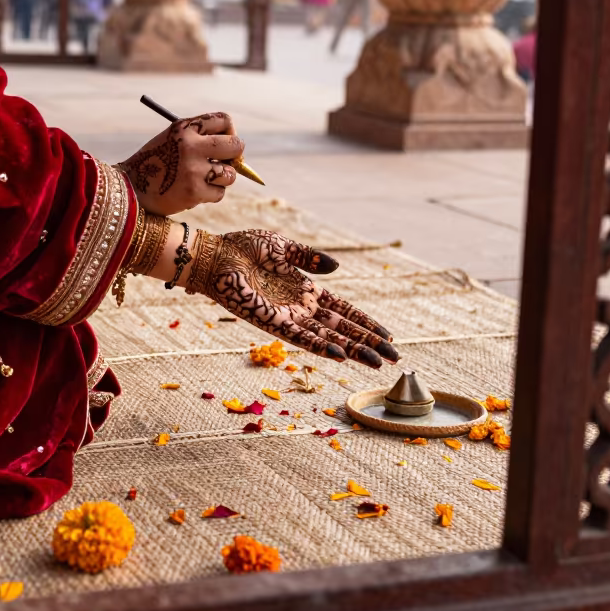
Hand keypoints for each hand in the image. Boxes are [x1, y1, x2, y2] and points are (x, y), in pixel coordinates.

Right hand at [119, 113, 244, 215]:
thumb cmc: (155, 163)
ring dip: (220, 179)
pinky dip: (210, 195)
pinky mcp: (193, 192)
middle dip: (235, 157)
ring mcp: (193, 170)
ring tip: (202, 180)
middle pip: (236, 146)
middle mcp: (190, 145)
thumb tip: (238, 153)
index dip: (230, 132)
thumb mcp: (173, 140)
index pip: (224, 120)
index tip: (224, 144)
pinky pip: (219, 193)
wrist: (129, 189)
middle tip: (225, 164)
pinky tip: (193, 192)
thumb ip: (201, 139)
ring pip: (230, 174)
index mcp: (184, 127)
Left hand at [187, 229, 398, 368]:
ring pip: (328, 337)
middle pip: (342, 328)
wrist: (215, 254)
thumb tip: (335, 267)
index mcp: (305, 289)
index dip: (365, 323)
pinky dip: (320, 346)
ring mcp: (287, 316)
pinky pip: (300, 337)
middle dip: (368, 343)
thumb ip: (308, 257)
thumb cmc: (242, 248)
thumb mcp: (281, 247)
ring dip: (353, 350)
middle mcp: (300, 307)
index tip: (387, 335)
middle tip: (394, 358)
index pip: (343, 310)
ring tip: (377, 363)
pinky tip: (339, 355)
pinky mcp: (271, 321)